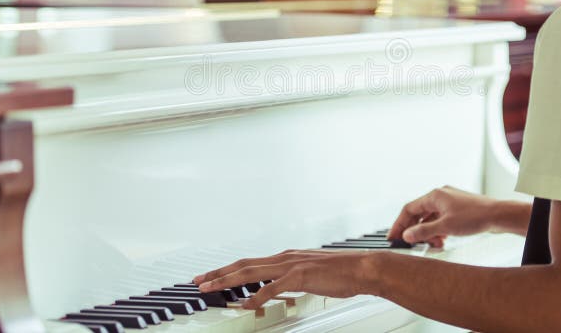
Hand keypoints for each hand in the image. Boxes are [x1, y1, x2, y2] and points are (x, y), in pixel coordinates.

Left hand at [192, 249, 379, 309]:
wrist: (362, 268)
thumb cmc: (341, 274)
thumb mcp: (310, 274)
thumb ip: (292, 279)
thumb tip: (277, 289)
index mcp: (286, 257)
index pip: (249, 263)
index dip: (227, 270)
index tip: (210, 277)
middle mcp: (284, 258)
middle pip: (243, 265)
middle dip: (218, 273)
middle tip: (198, 281)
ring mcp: (291, 265)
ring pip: (251, 272)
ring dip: (227, 281)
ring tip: (210, 288)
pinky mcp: (300, 276)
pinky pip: (272, 287)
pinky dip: (256, 297)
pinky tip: (244, 304)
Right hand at [387, 186, 497, 245]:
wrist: (498, 215)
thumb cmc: (475, 216)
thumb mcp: (445, 227)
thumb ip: (424, 231)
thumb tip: (407, 235)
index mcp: (434, 196)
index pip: (409, 209)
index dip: (399, 223)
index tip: (393, 236)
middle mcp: (440, 196)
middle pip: (419, 213)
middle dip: (415, 229)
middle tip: (409, 243)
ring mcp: (449, 202)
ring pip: (430, 218)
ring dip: (428, 232)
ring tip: (432, 243)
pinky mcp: (457, 209)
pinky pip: (440, 219)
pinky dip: (437, 230)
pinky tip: (441, 239)